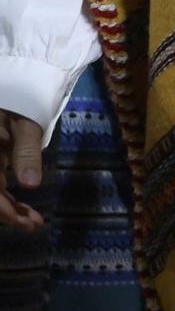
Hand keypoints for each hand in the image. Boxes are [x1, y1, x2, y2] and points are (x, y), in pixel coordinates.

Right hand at [0, 111, 45, 231]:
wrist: (13, 85)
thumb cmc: (20, 100)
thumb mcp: (25, 123)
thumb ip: (26, 152)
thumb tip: (31, 185)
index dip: (3, 210)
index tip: (23, 222)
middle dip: (8, 214)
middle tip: (34, 226)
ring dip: (8, 208)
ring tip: (33, 221)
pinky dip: (6, 196)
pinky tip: (22, 206)